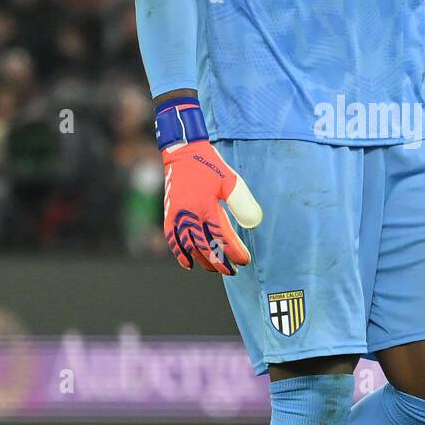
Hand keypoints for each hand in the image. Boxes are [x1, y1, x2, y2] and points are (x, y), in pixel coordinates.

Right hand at [162, 138, 261, 273]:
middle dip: (219, 262)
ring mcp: (177, 215)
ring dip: (202, 260)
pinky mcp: (169, 214)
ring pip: (188, 247)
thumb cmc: (210, 167)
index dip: (233, 252)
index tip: (244, 260)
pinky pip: (172, 239)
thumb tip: (254, 223)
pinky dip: (179, 253)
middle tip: (232, 271)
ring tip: (214, 268)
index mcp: (206, 207)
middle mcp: (189, 214)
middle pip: (204, 247)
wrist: (183, 152)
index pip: (221, 238)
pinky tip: (188, 263)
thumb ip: (243, 203)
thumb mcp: (231, 181)